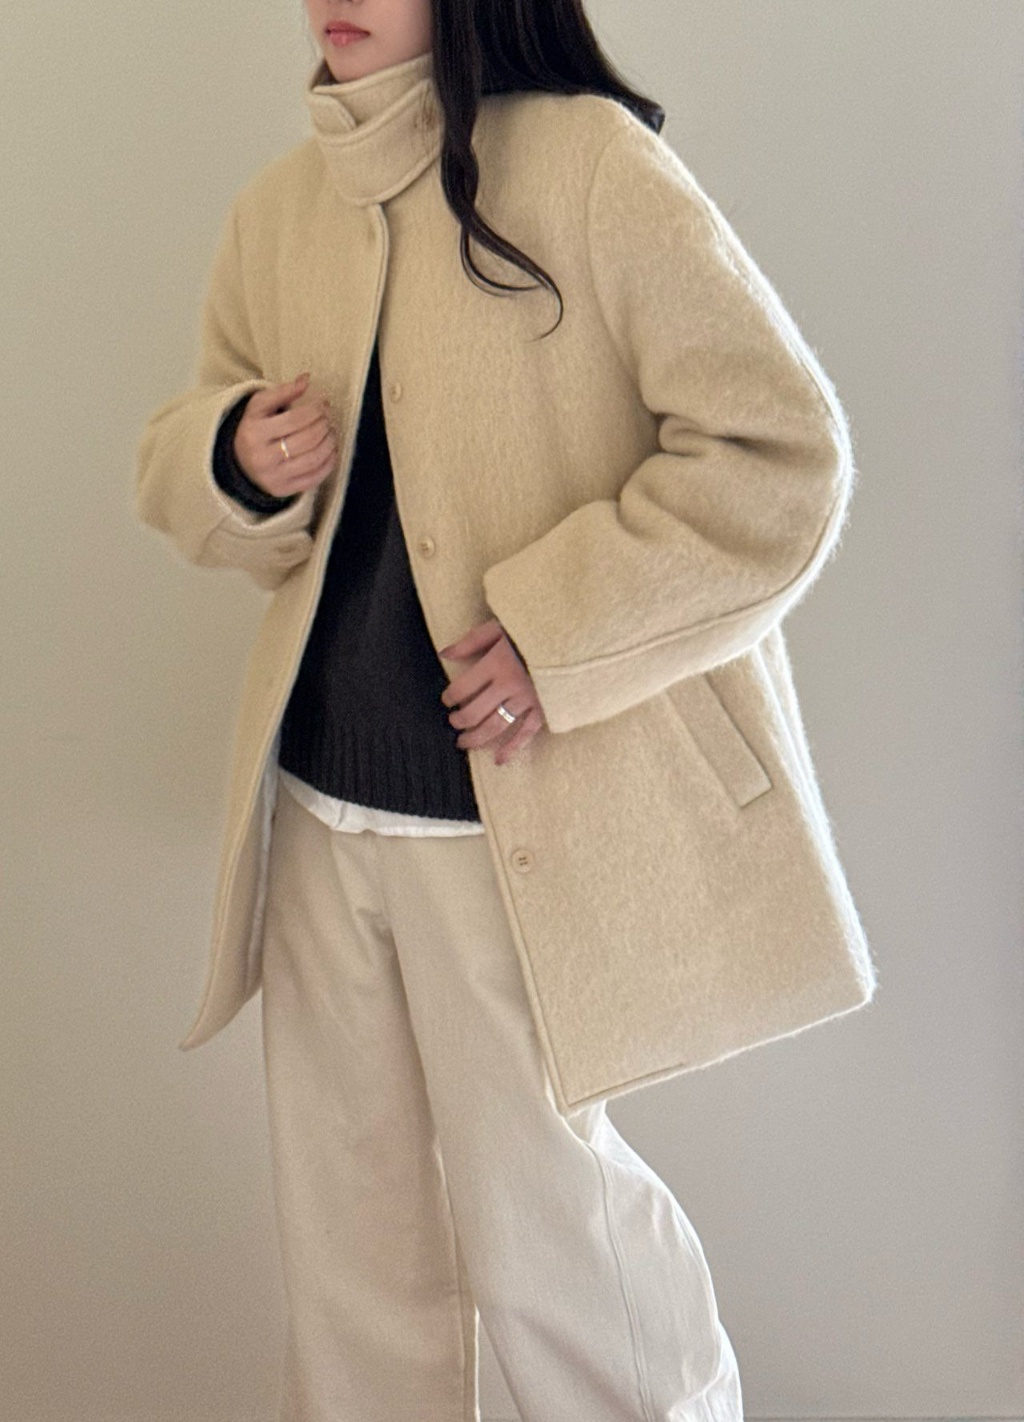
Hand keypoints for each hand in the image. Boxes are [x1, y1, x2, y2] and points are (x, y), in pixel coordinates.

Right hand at [233, 373, 337, 498]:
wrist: (239, 463)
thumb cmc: (254, 429)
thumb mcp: (259, 406)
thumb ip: (282, 391)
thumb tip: (306, 379)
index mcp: (255, 433)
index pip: (295, 419)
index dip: (316, 410)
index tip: (324, 403)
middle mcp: (263, 457)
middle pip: (307, 439)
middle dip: (324, 425)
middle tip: (328, 418)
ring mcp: (274, 477)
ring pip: (313, 458)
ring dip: (330, 442)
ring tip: (331, 432)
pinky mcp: (284, 490)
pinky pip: (314, 478)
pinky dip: (329, 462)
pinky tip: (331, 450)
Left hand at [439, 618, 545, 765]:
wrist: (572, 635)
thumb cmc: (532, 629)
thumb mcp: (499, 627)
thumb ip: (471, 641)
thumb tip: (445, 653)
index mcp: (496, 663)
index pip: (463, 688)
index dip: (450, 697)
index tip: (447, 700)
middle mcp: (509, 685)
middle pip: (475, 712)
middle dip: (459, 720)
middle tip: (453, 722)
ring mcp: (527, 699)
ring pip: (495, 726)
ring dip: (476, 738)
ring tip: (463, 743)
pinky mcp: (544, 708)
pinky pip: (526, 733)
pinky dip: (512, 748)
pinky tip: (499, 760)